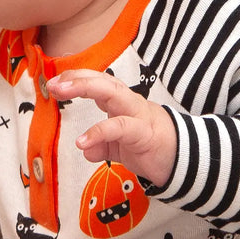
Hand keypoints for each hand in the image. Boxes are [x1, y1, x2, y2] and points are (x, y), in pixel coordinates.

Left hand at [48, 69, 175, 187]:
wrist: (185, 160)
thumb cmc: (151, 147)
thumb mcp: (121, 148)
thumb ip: (103, 145)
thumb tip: (86, 150)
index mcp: (122, 103)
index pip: (99, 82)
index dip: (77, 78)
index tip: (55, 80)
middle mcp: (129, 103)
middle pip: (104, 80)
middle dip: (78, 77)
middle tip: (53, 83)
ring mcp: (138, 115)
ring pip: (112, 93)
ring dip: (85, 87)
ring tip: (61, 92)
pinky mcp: (144, 134)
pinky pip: (120, 127)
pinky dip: (99, 132)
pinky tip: (82, 142)